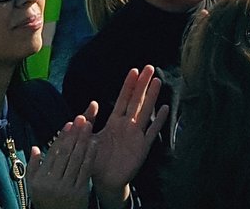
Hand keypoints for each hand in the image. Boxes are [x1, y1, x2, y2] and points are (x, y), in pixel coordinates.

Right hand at [26, 112, 94, 208]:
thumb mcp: (33, 186)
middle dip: (74, 134)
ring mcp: (67, 187)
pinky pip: (85, 170)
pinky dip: (90, 155)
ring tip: (88, 126)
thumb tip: (35, 148)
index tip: (69, 124)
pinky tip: (94, 143)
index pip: (53, 153)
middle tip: (81, 118)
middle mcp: (52, 182)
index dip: (62, 137)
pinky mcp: (79, 192)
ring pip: (76, 159)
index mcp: (40, 179)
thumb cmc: (45, 201)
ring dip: (83, 141)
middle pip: (66, 153)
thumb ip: (33, 167)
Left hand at [90, 65, 167, 199]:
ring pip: (145, 112)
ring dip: (151, 97)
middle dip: (142, 84)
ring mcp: (136, 135)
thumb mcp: (88, 139)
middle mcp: (127, 125)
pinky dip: (158, 120)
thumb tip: (85, 108)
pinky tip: (164, 108)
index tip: (134, 70)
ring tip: (157, 81)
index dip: (128, 85)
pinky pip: (152, 131)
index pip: (122, 99)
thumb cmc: (96, 159)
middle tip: (149, 67)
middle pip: (136, 100)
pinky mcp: (142, 147)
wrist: (105, 181)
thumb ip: (87, 125)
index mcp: (114, 122)